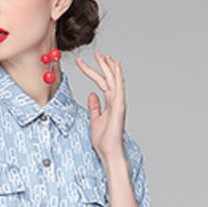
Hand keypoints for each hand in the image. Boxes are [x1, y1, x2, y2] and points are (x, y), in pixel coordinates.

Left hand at [74, 49, 125, 163]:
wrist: (109, 152)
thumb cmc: (103, 140)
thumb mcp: (94, 120)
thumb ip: (94, 107)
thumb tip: (91, 94)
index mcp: (110, 104)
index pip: (102, 84)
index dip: (95, 73)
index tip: (88, 64)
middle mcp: (116, 102)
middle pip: (109, 80)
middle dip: (103, 66)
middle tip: (97, 54)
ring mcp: (118, 104)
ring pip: (114, 81)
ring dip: (109, 68)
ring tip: (104, 56)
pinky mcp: (119, 107)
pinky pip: (118, 88)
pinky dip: (117, 77)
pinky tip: (115, 67)